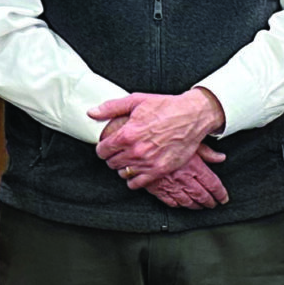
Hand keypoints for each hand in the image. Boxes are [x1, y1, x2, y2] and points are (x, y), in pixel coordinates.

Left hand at [89, 88, 224, 186]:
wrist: (192, 116)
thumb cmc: (166, 106)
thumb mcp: (136, 100)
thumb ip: (111, 108)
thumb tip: (91, 113)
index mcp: (127, 134)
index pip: (102, 150)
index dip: (102, 148)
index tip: (107, 146)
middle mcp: (135, 151)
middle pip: (111, 163)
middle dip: (112, 157)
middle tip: (119, 151)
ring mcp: (148, 163)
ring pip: (123, 173)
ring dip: (123, 167)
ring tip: (129, 160)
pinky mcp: (159, 171)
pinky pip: (137, 183)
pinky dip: (133, 179)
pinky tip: (137, 170)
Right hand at [146, 144, 228, 209]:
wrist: (140, 140)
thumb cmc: (165, 137)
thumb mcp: (191, 140)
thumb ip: (207, 152)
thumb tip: (220, 157)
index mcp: (194, 166)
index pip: (212, 184)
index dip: (220, 194)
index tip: (223, 198)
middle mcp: (183, 177)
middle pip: (201, 195)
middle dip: (209, 202)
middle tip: (213, 205)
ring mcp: (169, 184)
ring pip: (186, 201)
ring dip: (194, 205)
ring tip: (200, 207)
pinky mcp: (156, 187)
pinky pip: (169, 201)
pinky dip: (176, 204)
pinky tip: (180, 204)